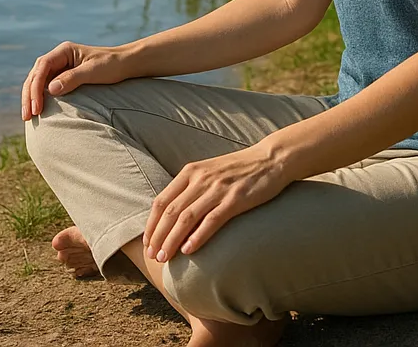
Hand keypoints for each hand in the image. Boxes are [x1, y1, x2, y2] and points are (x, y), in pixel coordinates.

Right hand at [21, 41, 128, 120]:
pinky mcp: (63, 77)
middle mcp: (58, 57)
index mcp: (64, 51)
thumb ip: (72, 78)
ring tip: (28, 117)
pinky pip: (46, 88)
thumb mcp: (93, 71)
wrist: (125, 64)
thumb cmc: (111, 65)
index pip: (42, 67)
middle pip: (35, 75)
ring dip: (31, 98)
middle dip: (29, 95)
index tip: (37, 106)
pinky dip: (39, 98)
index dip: (36, 87)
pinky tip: (37, 111)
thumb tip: (50, 89)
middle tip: (27, 116)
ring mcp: (59, 67)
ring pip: (37, 82)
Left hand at [143, 144, 290, 262]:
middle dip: (159, 237)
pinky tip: (189, 251)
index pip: (162, 200)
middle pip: (171, 212)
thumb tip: (173, 214)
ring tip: (165, 258)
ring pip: (186, 218)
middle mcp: (201, 179)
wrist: (270, 159)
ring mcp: (218, 189)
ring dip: (172, 241)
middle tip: (153, 257)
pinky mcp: (235, 199)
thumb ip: (191, 187)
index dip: (151, 224)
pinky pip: (211, 220)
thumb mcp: (209, 171)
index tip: (148, 243)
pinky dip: (197, 237)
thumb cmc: (239, 169)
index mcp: (191, 171)